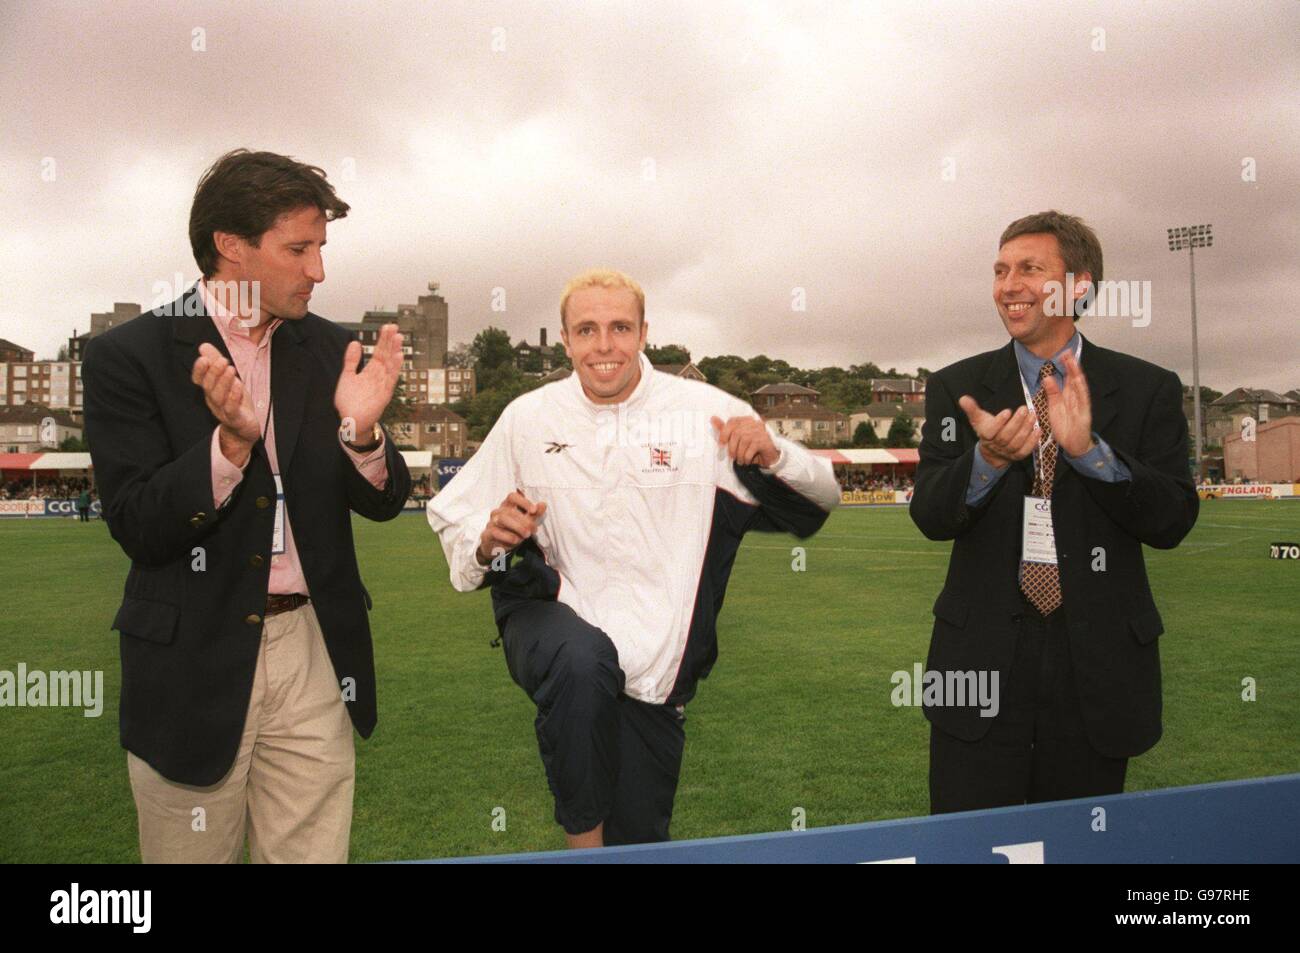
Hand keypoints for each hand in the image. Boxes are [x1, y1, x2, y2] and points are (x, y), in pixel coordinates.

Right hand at [192, 343, 258, 465]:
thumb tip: (203, 346)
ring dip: (224, 382)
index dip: (200, 370)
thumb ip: (216, 363)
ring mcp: (223, 411)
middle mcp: (213, 400)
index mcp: (210, 390)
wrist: (244, 428)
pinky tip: (238, 386)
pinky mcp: (235, 419)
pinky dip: (234, 397)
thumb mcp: (227, 379)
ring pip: (219, 397)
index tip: (204, 358)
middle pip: (209, 386)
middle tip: (223, 360)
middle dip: (214, 372)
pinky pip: (231, 409)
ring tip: (231, 369)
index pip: (199, 379)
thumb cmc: (235, 401)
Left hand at [335, 323, 403, 436]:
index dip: (383, 340)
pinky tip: (398, 356)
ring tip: (398, 338)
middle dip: (390, 342)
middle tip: (394, 328)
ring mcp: (382, 384)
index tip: (387, 327)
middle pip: (386, 355)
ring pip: (390, 364)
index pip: (379, 352)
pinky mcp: (384, 393)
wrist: (350, 420)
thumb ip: (351, 360)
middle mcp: (379, 376)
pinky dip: (395, 367)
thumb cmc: (349, 402)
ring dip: (395, 351)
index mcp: (371, 371)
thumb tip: (355, 343)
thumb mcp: (347, 376)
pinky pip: (391, 378)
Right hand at [476, 491, 547, 565]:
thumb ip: (533, 514)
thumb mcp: (525, 523)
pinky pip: (495, 532)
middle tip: (534, 529)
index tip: (534, 510)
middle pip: (510, 510)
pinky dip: (508, 536)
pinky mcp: (487, 534)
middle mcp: (498, 512)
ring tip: (526, 535)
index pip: (512, 497)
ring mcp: (491, 522)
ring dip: (517, 527)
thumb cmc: (511, 531)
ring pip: (502, 519)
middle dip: (524, 520)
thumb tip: (543, 504)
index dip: (523, 501)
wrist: (496, 547)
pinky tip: (516, 540)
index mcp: (507, 506)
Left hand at [711, 415, 779, 466]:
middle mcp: (754, 423)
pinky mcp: (765, 441)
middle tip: (732, 456)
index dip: (724, 433)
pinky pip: (751, 449)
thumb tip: (713, 418)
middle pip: (737, 433)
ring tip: (740, 460)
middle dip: (732, 447)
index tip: (721, 444)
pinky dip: (746, 457)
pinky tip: (747, 461)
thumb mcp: (736, 439)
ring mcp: (760, 431)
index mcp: (746, 420)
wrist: (768, 457)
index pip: (732, 421)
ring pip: (743, 441)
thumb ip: (725, 429)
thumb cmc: (751, 447)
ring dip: (739, 454)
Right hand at [958, 395, 1038, 468]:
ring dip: (1026, 429)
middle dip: (1016, 422)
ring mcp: (1008, 452)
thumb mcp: (979, 419)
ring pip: (1017, 442)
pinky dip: (1032, 441)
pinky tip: (1038, 429)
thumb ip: (972, 409)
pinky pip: (1026, 450)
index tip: (1007, 411)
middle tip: (1025, 409)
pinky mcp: (1018, 456)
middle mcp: (996, 445)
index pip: (991, 431)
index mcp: (985, 436)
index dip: (999, 422)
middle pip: (1006, 436)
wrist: (993, 452)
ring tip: (1033, 415)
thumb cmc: (987, 430)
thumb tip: (963, 398)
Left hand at [1041, 350, 1094, 456]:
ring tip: (1073, 362)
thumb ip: (1052, 393)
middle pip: (1074, 379)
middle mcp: (1075, 398)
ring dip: (1077, 374)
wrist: (1073, 445)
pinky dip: (1081, 390)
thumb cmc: (1065, 427)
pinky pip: (1083, 400)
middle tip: (1067, 352)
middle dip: (1071, 365)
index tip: (1061, 354)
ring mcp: (1081, 405)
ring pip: (1079, 386)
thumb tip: (1047, 378)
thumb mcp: (1054, 407)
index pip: (1067, 378)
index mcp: (1067, 396)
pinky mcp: (1084, 413)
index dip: (1065, 366)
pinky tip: (1078, 381)